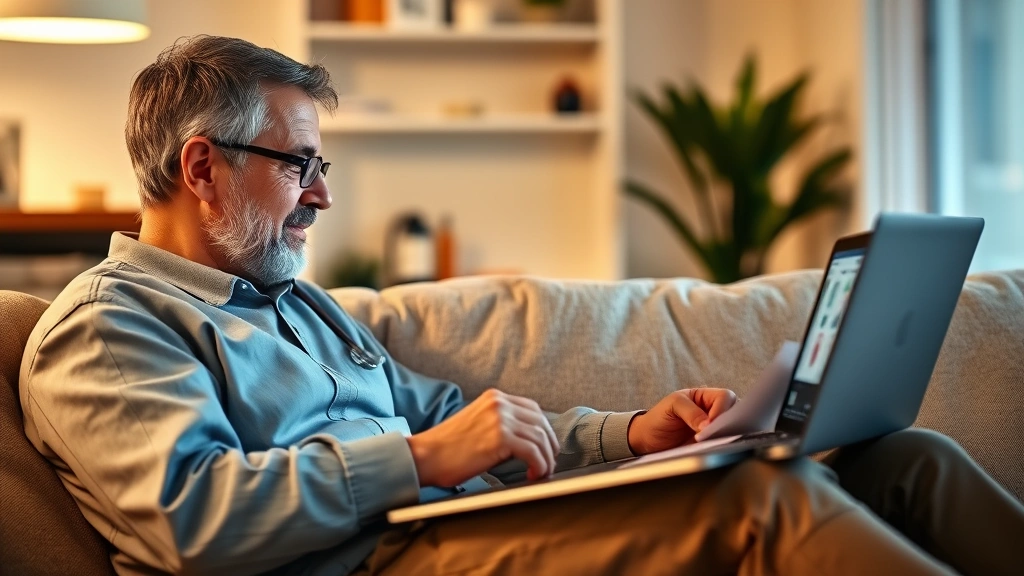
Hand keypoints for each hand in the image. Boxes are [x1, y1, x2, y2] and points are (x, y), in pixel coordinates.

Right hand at [406, 389, 559, 486]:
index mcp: (494, 397)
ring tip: (541, 473)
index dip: (544, 430)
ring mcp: (500, 418)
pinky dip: (539, 465)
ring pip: (540, 438)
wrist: (424, 457)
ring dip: (545, 459)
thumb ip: (500, 423)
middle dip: (549, 445)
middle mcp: (499, 403)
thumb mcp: (477, 424)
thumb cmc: (446, 448)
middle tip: (548, 463)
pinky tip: (532, 475)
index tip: (546, 447)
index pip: (532, 409)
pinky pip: (533, 452)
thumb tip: (527, 440)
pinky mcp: (501, 437)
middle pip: (540, 422)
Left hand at [627, 388, 737, 454]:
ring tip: (714, 443)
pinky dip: (722, 446)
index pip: (725, 397)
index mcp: (705, 396)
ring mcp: (714, 428)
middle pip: (735, 412)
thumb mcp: (672, 407)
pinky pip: (724, 444)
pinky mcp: (711, 445)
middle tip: (716, 435)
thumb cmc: (658, 418)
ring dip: (727, 435)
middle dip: (729, 423)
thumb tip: (708, 425)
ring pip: (733, 429)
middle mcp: (712, 411)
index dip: (722, 409)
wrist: (647, 440)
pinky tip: (714, 450)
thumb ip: (691, 412)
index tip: (710, 424)